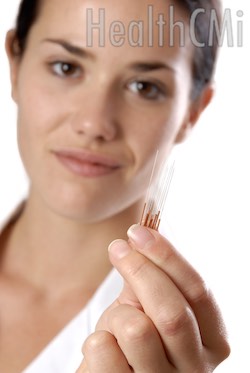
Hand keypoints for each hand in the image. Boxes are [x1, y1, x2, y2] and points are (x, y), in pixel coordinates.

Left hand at [76, 224, 229, 371]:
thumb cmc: (130, 339)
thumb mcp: (146, 306)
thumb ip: (150, 277)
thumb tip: (141, 237)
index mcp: (211, 340)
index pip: (197, 291)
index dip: (167, 256)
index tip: (139, 232)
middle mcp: (195, 369)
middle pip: (172, 311)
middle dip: (140, 270)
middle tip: (118, 247)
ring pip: (137, 330)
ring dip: (117, 315)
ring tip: (116, 322)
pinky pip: (104, 351)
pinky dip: (97, 340)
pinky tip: (105, 346)